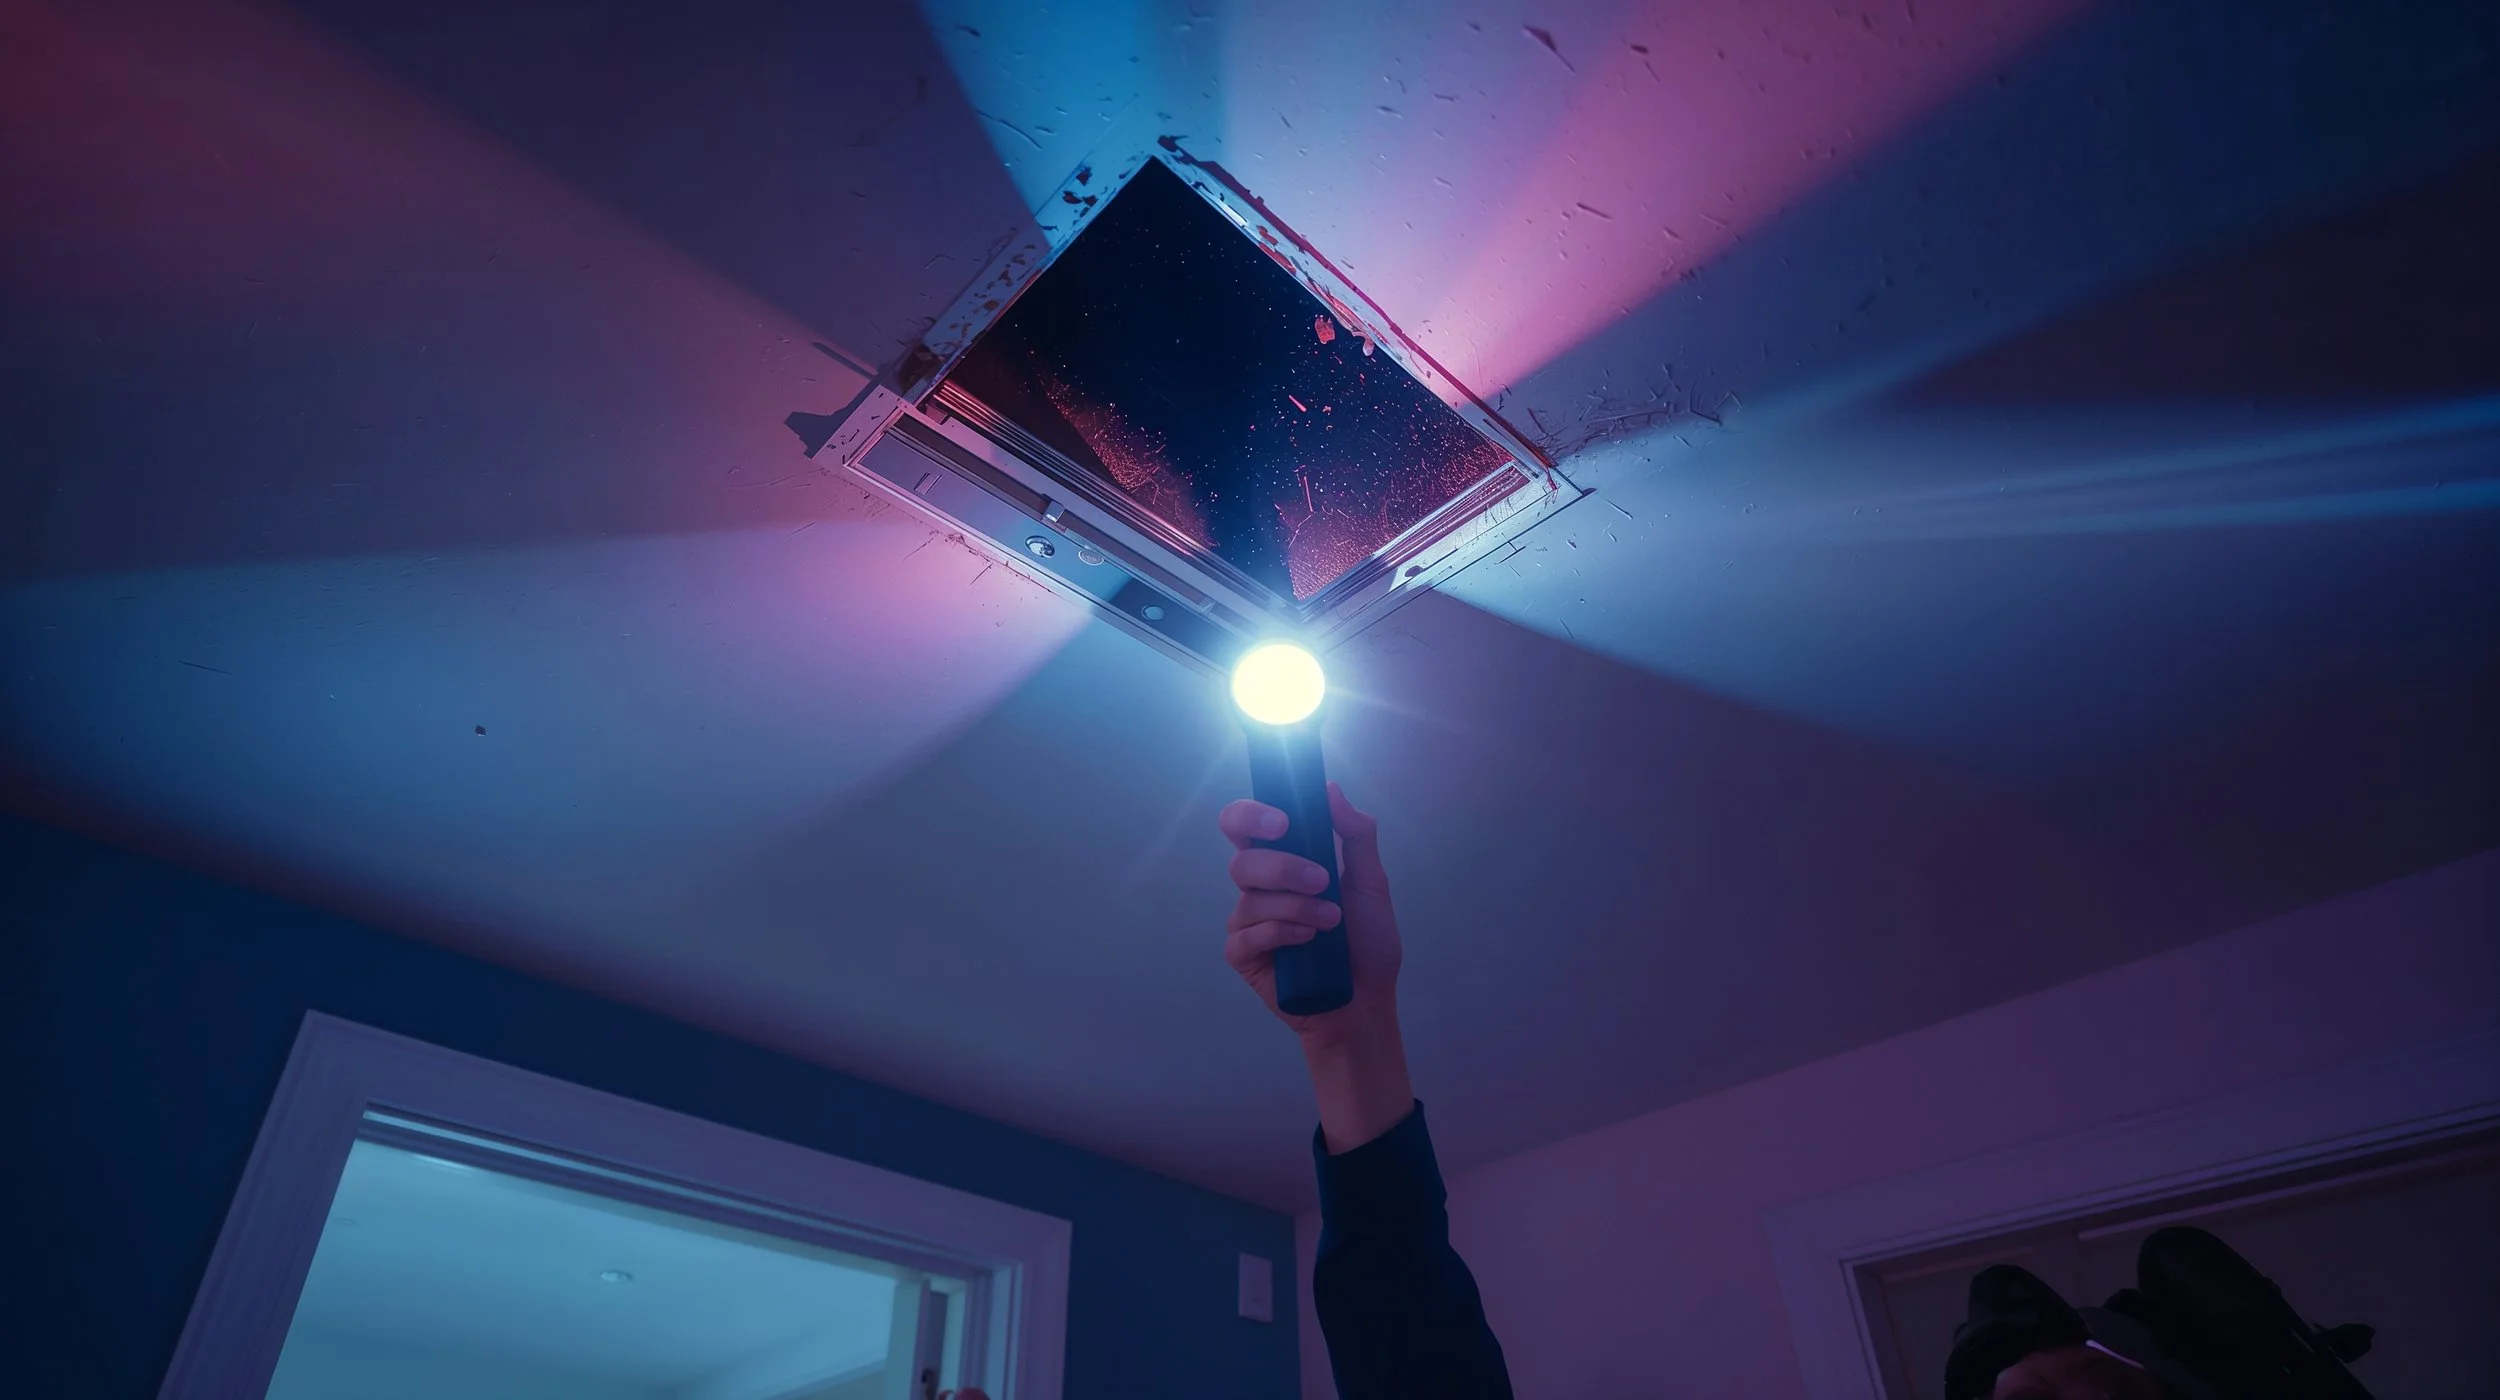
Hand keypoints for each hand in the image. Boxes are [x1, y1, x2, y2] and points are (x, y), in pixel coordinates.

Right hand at [1219, 782, 1402, 1050]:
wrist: (1368, 1001)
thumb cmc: (1368, 941)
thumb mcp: (1371, 882)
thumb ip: (1355, 834)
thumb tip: (1329, 788)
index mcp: (1283, 860)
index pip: (1245, 824)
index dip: (1252, 814)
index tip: (1283, 821)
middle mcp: (1259, 886)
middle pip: (1243, 858)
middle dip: (1282, 866)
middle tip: (1321, 878)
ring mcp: (1247, 921)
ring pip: (1250, 897)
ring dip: (1297, 906)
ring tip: (1331, 923)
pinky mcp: (1242, 955)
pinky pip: (1247, 934)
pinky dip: (1281, 934)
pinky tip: (1308, 942)